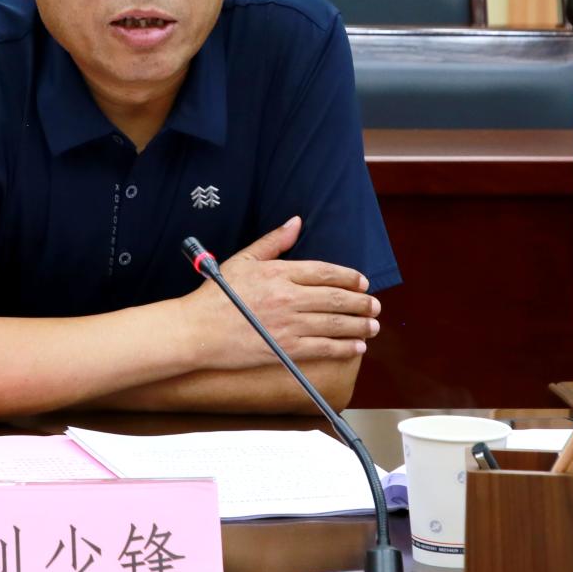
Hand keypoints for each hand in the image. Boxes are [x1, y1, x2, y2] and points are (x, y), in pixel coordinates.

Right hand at [183, 216, 380, 369]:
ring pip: (336, 323)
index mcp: (279, 273)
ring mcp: (289, 325)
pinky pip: (324, 348)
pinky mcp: (286, 349)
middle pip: (337, 298)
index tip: (362, 282)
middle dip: (362, 302)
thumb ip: (274, 241)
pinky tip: (356, 346)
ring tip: (372, 325)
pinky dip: (344, 347)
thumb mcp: (244, 259)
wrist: (197, 329)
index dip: (349, 277)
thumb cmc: (216, 294)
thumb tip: (296, 222)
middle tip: (375, 305)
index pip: (325, 272)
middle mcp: (289, 298)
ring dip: (360, 325)